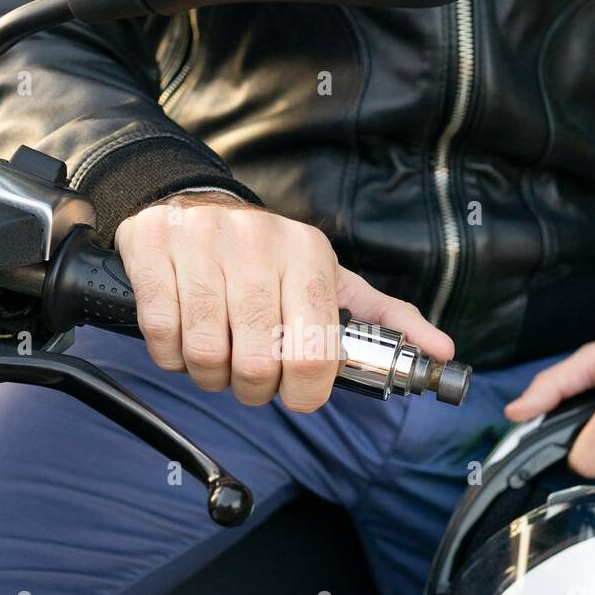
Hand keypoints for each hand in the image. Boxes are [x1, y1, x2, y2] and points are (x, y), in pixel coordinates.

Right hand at [115, 193, 453, 411]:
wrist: (191, 202)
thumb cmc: (267, 258)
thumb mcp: (329, 280)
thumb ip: (384, 320)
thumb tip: (442, 351)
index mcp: (309, 255)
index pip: (315, 354)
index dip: (304, 392)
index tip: (294, 392)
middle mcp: (259, 243)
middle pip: (259, 364)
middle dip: (253, 389)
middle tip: (250, 378)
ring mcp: (202, 244)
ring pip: (207, 356)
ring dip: (210, 376)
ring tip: (216, 360)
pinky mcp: (153, 248)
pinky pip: (162, 335)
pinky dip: (170, 356)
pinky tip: (182, 338)